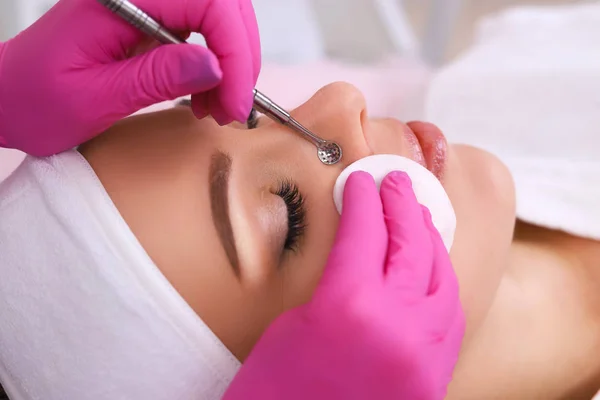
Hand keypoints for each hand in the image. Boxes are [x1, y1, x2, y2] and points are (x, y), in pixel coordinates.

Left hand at [0, 0, 259, 155]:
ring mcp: (148, 4)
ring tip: (218, 108)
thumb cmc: (36, 100)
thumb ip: (155, 77)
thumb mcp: (94, 97)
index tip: (235, 101)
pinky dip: (218, 66)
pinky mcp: (152, 20)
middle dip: (240, 58)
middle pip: (222, 4)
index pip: (206, 2)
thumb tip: (216, 66)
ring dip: (233, 63)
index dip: (234, 51)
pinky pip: (203, 31)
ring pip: (220, 16)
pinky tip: (206, 95)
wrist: (8, 97)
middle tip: (233, 109)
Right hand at [223, 171, 464, 399]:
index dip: (361, 199)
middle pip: (408, 242)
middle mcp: (396, 323)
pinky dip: (440, 277)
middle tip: (394, 181)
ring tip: (415, 212)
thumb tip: (359, 252)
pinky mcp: (434, 373)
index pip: (364, 230)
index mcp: (348, 306)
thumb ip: (334, 284)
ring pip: (439, 274)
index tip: (359, 180)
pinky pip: (449, 311)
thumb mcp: (292, 326)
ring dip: (426, 236)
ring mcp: (424, 350)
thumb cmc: (272, 394)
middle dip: (400, 204)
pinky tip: (430, 262)